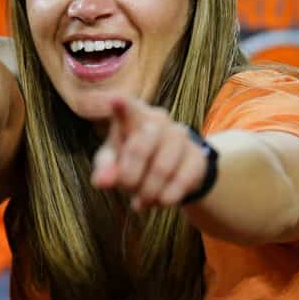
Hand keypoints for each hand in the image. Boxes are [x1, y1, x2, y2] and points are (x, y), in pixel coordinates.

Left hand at [91, 95, 207, 210]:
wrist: (171, 171)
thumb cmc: (131, 159)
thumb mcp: (113, 162)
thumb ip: (105, 168)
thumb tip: (101, 181)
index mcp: (133, 115)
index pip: (127, 108)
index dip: (121, 105)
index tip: (114, 98)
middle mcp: (158, 119)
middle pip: (140, 149)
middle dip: (129, 178)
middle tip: (127, 189)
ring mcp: (180, 135)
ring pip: (161, 169)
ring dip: (148, 192)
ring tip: (141, 200)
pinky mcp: (197, 155)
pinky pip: (182, 181)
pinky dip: (167, 197)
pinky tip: (160, 201)